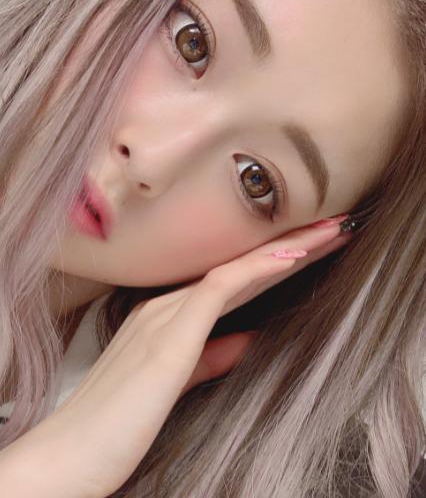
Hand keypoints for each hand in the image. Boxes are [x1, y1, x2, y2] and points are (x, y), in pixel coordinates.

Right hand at [1, 222, 350, 497]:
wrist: (68, 457)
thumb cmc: (115, 424)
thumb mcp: (175, 382)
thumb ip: (211, 357)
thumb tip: (247, 339)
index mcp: (166, 315)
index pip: (232, 279)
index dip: (275, 261)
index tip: (314, 248)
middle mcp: (166, 305)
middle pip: (240, 265)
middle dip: (291, 244)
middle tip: (333, 226)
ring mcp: (165, 315)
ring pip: (236, 268)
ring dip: (288, 248)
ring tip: (330, 231)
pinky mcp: (168, 336)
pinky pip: (220, 288)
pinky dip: (257, 270)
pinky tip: (290, 257)